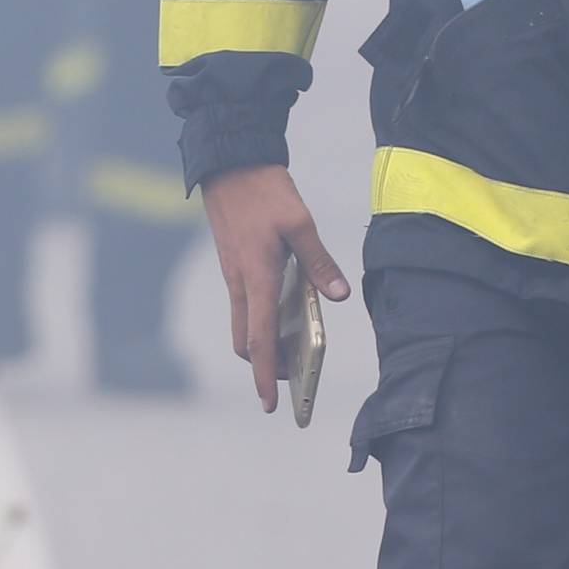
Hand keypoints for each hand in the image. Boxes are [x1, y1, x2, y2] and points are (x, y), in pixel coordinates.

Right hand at [200, 164, 348, 412]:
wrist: (229, 165)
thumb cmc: (265, 192)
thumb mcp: (299, 223)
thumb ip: (319, 262)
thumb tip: (339, 296)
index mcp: (257, 277)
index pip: (259, 339)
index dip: (266, 374)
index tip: (271, 404)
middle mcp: (240, 283)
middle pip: (247, 341)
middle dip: (265, 366)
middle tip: (293, 379)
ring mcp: (234, 276)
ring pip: (243, 324)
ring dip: (263, 343)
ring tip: (294, 349)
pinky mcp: (234, 266)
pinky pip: (245, 305)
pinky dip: (260, 320)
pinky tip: (286, 310)